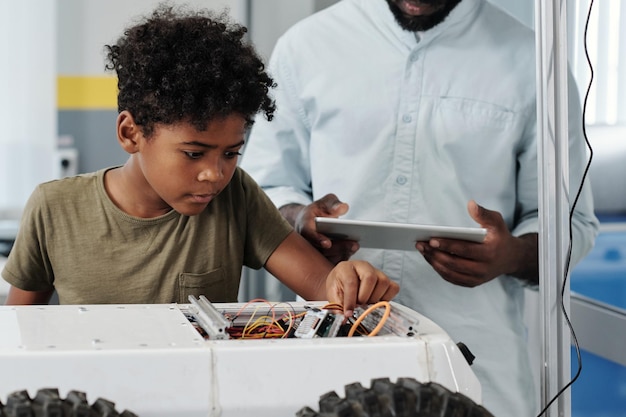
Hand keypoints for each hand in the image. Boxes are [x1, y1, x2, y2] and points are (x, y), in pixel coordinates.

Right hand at [294, 193, 359, 263]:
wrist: (311, 221)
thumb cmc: (319, 210)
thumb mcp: (325, 202)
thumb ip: (333, 204)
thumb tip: (343, 207)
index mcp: (305, 226)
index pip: (308, 234)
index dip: (317, 239)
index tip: (328, 243)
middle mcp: (307, 242)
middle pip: (321, 250)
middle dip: (338, 248)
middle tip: (355, 244)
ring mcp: (315, 252)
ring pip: (328, 258)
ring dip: (342, 253)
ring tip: (356, 246)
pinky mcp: (324, 258)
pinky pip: (332, 261)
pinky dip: (343, 257)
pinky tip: (353, 250)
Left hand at [325, 260, 398, 316]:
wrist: (342, 282)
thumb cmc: (338, 287)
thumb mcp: (333, 295)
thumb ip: (337, 307)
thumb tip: (342, 319)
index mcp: (346, 268)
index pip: (351, 281)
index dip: (350, 300)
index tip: (349, 313)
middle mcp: (363, 266)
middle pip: (370, 278)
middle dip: (364, 297)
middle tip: (358, 306)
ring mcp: (376, 271)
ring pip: (384, 282)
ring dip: (375, 298)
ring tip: (366, 304)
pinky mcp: (386, 279)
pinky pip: (393, 288)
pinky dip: (386, 298)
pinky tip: (375, 302)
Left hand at [415, 200, 538, 286]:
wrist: (511, 258)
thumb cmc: (499, 236)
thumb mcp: (497, 221)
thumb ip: (483, 213)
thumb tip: (471, 204)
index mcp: (490, 253)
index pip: (464, 250)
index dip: (447, 245)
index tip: (431, 240)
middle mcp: (484, 269)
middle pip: (454, 263)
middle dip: (435, 254)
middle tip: (420, 244)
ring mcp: (477, 278)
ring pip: (450, 273)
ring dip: (433, 262)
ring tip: (422, 249)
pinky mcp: (472, 283)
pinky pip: (451, 278)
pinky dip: (439, 269)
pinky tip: (430, 258)